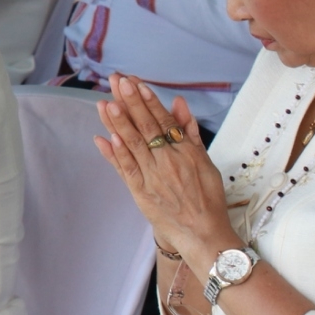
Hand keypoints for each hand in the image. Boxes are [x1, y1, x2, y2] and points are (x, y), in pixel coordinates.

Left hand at [93, 74, 233, 265]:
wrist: (204, 233)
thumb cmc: (208, 199)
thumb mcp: (206, 162)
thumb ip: (191, 132)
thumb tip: (179, 104)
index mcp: (186, 152)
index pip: (164, 120)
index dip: (149, 100)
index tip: (137, 82)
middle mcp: (169, 161)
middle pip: (146, 127)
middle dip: (130, 102)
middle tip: (117, 81)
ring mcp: (153, 177)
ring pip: (133, 144)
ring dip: (118, 122)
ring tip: (106, 102)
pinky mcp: (141, 192)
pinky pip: (126, 169)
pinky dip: (115, 154)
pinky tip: (106, 137)